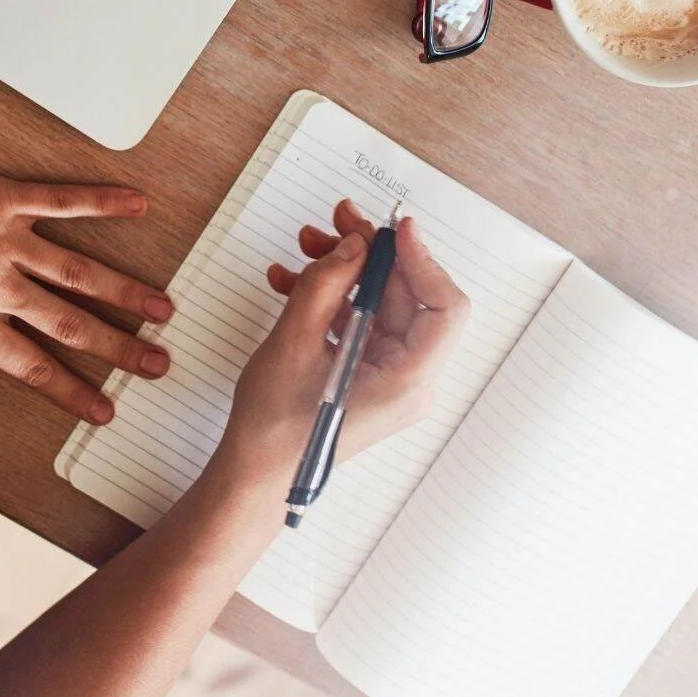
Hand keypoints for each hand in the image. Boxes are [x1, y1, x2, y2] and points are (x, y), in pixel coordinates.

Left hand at [0, 134, 174, 435]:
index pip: (30, 367)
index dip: (72, 392)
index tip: (106, 410)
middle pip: (68, 323)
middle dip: (119, 347)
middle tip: (159, 362)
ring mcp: (2, 239)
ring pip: (76, 272)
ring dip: (124, 291)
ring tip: (163, 306)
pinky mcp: (3, 197)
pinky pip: (61, 201)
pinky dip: (101, 203)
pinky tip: (138, 205)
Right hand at [213, 200, 469, 491]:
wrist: (253, 475)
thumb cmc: (275, 429)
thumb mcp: (294, 342)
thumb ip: (326, 285)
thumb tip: (354, 245)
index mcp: (406, 382)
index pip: (444, 309)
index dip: (423, 260)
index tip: (395, 229)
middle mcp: (408, 380)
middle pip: (408, 299)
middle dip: (370, 257)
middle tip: (338, 222)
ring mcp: (388, 377)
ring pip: (380, 305)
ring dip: (343, 272)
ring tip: (305, 247)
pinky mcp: (366, 374)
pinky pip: (360, 323)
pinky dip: (331, 299)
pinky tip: (292, 282)